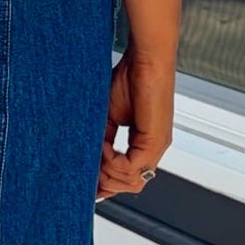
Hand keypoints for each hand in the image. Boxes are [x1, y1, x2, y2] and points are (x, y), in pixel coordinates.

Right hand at [96, 45, 173, 200]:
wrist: (145, 60)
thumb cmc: (131, 79)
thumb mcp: (109, 116)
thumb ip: (102, 139)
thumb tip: (90, 159)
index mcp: (145, 144)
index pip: (129, 176)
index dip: (107, 182)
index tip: (87, 182)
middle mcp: (154, 149)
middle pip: (131, 184)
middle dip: (106, 182)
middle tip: (87, 173)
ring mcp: (157, 146)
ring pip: (131, 180)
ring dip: (107, 172)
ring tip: (94, 154)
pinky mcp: (156, 140)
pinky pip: (131, 166)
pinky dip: (112, 160)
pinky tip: (102, 146)